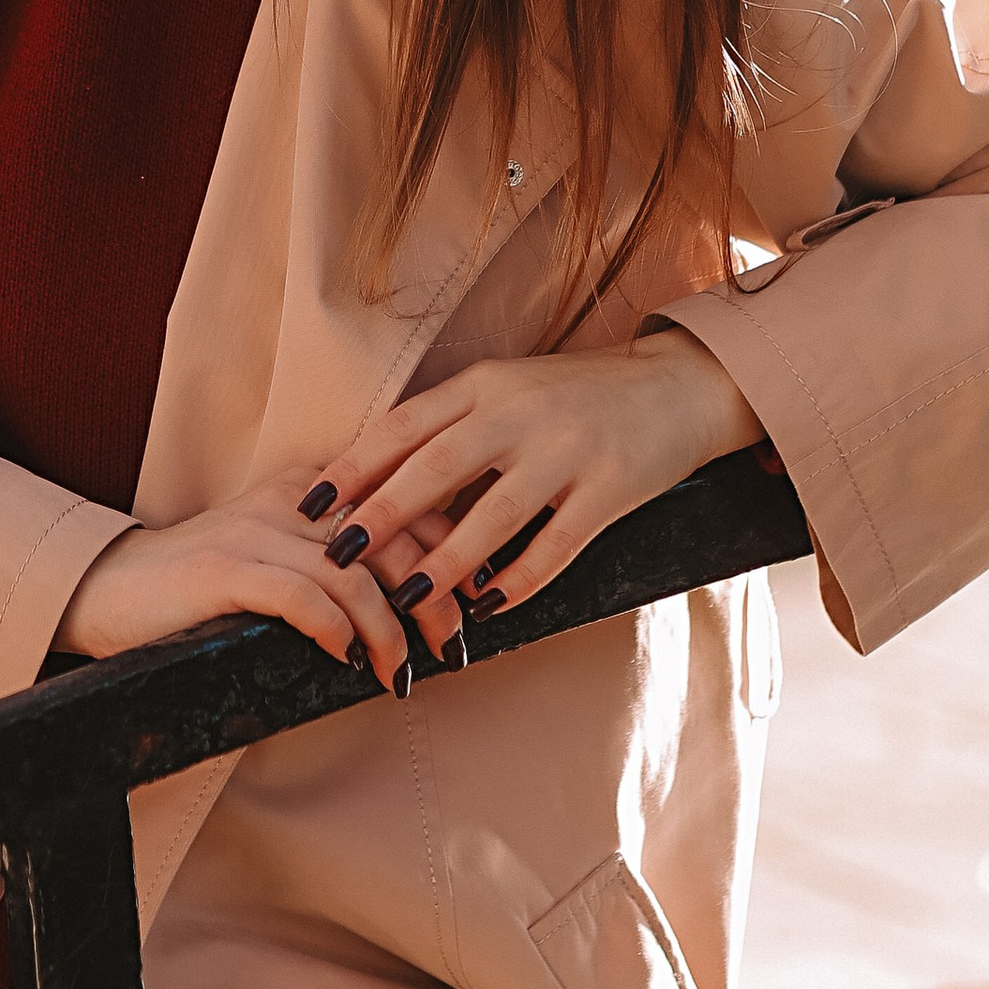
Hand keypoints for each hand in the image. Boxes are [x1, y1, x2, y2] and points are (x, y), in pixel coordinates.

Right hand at [53, 469, 448, 693]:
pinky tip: (344, 660)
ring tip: (401, 674)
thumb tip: (417, 605)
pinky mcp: (225, 570)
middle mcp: (291, 501)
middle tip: (454, 649)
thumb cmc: (206, 587)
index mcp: (311, 490)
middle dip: (435, 599)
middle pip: (392, 540)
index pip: (406, 507)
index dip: (451, 553)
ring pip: (353, 576)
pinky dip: (334, 630)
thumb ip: (338, 566)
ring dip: (389, 632)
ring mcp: (257, 531)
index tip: (477, 602)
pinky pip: (300, 596)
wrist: (115, 587)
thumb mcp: (281, 559)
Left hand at [308, 326, 764, 661]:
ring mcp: (568, 451)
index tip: (311, 504)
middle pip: (436, 466)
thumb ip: (455, 424)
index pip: (405, 425)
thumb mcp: (511, 389)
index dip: (354, 465)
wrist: (678, 386)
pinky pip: (556, 543)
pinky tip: (488, 604)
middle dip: (382, 514)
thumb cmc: (579, 394)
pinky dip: (519, 578)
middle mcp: (521, 412)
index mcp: (487, 384)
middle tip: (339, 554)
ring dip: (445, 561)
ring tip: (406, 596)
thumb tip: (379, 477)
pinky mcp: (611, 489)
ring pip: (493, 514)